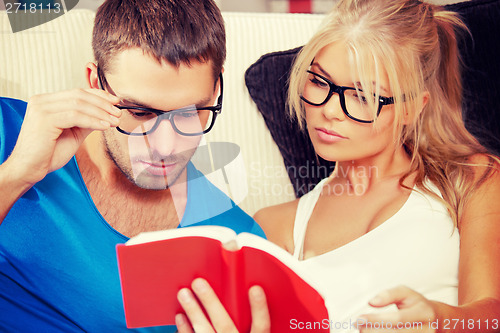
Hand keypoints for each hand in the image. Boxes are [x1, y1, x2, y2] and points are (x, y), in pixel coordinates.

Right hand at [6, 89, 120, 185]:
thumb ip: (86, 121)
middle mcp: (41, 101)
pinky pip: (75, 116)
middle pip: (79, 95)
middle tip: (118, 112)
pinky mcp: (44, 119)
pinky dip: (93, 121)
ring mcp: (41, 109)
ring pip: (79, 105)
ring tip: (114, 121)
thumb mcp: (73, 133)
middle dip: (103, 104)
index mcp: (46, 101)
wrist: (30, 170)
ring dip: (101, 113)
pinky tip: (105, 126)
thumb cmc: (48, 154)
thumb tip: (106, 114)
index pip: (77, 92)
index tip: (115, 102)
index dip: (99, 95)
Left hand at [176, 278, 269, 332]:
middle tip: (199, 283)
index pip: (262, 328)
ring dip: (193, 313)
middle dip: (211, 303)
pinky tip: (180, 317)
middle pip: (226, 327)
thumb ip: (252, 328)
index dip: (259, 308)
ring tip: (184, 293)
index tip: (254, 289)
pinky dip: (185, 331)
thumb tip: (248, 299)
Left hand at [358, 286, 437, 332]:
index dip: (377, 320)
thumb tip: (372, 302)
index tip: (360, 319)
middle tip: (358, 325)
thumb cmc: (417, 304)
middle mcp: (427, 330)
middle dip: (373, 331)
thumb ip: (388, 294)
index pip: (397, 319)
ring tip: (363, 330)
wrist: (437, 320)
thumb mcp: (406, 293)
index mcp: (424, 313)